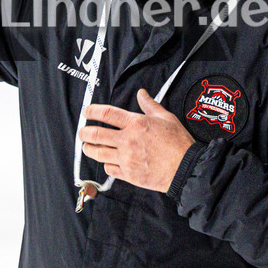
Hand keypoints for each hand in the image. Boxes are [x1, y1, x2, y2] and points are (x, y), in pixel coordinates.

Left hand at [80, 89, 194, 192]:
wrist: (185, 168)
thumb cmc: (178, 142)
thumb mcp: (166, 117)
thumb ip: (150, 105)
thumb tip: (141, 93)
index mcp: (136, 123)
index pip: (106, 114)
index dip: (91, 111)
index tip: (86, 111)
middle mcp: (127, 140)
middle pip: (96, 134)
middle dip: (84, 132)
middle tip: (82, 132)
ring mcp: (126, 158)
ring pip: (98, 153)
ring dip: (89, 149)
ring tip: (87, 146)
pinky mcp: (129, 174)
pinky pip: (109, 168)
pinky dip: (105, 164)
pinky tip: (106, 161)